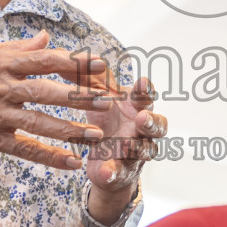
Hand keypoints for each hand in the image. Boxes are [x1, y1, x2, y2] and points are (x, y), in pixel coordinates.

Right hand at [0, 31, 108, 169]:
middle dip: (82, 97)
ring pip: (43, 124)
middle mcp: (3, 89)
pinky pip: (26, 149)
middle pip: (50, 93)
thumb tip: (46, 39)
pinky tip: (72, 163)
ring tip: (98, 136)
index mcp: (1, 63)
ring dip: (72, 131)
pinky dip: (50, 157)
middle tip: (110, 101)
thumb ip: (16, 49)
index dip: (75, 63)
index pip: (46, 61)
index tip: (101, 65)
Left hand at [82, 73, 165, 219]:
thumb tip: (68, 53)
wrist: (103, 158)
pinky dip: (113, 172)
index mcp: (136, 106)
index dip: (146, 91)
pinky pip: (121, 173)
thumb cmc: (105, 120)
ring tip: (126, 144)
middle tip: (140, 117)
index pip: (147, 96)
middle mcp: (142, 128)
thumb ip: (88, 78)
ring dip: (137, 147)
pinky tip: (104, 172)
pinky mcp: (122, 171)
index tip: (141, 83)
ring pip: (147, 150)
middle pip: (159, 125)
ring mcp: (136, 151)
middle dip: (151, 121)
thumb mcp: (96, 98)